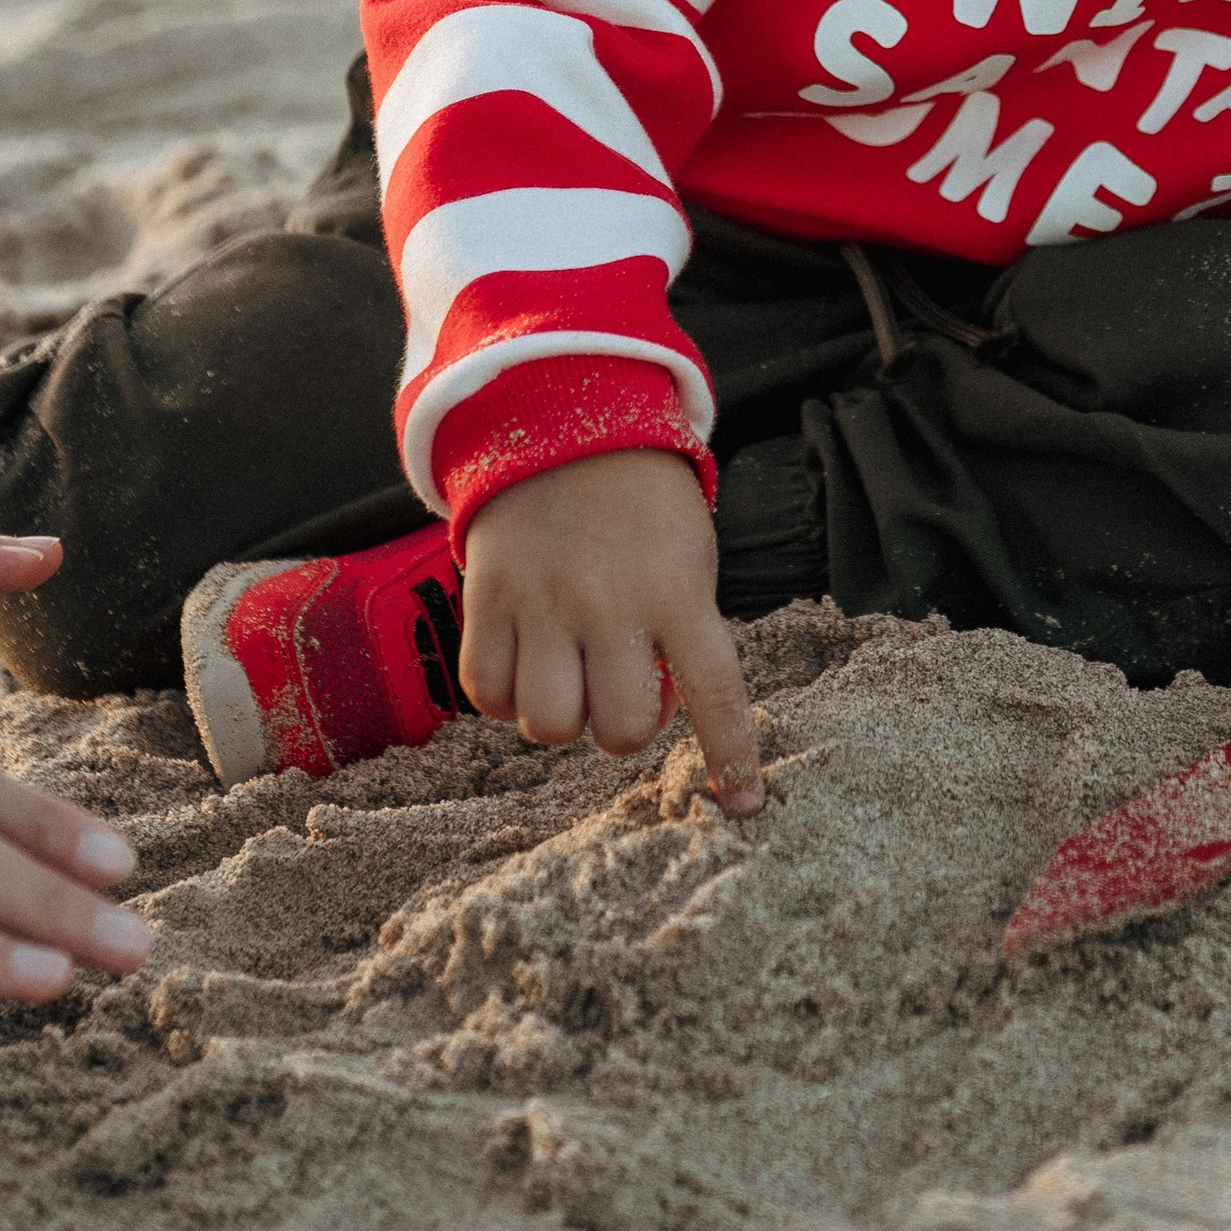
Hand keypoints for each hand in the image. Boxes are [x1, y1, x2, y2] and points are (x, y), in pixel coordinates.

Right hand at [458, 450, 763, 811]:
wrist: (561, 424)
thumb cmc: (641, 507)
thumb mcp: (687, 556)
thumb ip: (682, 632)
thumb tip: (659, 713)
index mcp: (678, 590)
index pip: (718, 689)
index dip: (731, 754)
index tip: (743, 805)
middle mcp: (611, 603)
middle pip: (621, 729)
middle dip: (624, 727)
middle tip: (619, 685)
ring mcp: (544, 603)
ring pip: (549, 725)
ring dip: (561, 716)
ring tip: (568, 674)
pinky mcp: (487, 599)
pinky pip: (486, 694)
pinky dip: (503, 696)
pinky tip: (522, 662)